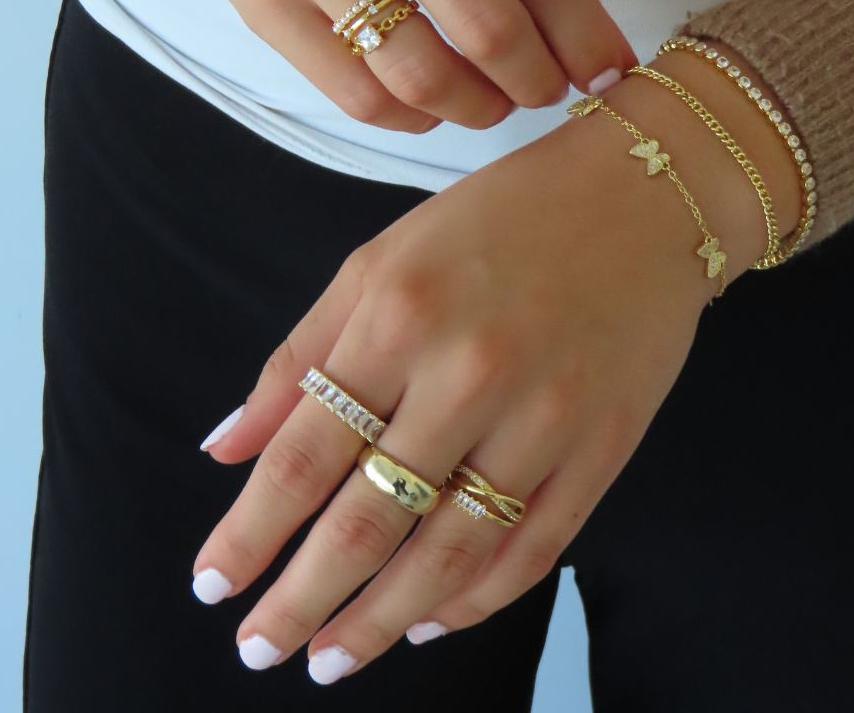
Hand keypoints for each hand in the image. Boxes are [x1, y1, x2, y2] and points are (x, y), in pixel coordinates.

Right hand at [63, 0, 635, 133]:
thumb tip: (575, 30)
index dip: (586, 32)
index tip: (609, 71)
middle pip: (487, 25)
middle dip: (538, 81)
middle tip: (550, 93)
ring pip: (423, 71)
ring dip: (477, 108)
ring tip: (492, 105)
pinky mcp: (266, 4)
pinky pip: (358, 94)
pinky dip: (411, 117)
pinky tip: (429, 107)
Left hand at [191, 58, 797, 681]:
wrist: (641, 196)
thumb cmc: (499, 218)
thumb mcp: (381, 259)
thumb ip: (301, 354)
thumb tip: (226, 448)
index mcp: (400, 315)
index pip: (303, 454)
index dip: (249, 533)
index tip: (213, 582)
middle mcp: (470, 373)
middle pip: (369, 520)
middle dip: (302, 600)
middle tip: (261, 649)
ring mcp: (546, 417)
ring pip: (451, 554)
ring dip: (382, 619)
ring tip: (335, 656)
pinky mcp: (604, 447)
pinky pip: (533, 549)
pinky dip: (478, 601)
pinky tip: (431, 620)